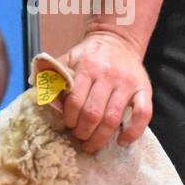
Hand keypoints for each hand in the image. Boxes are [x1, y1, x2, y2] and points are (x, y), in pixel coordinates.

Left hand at [56, 30, 152, 152]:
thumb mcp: (69, 58)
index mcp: (88, 68)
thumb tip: (40, 93)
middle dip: (83, 132)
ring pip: (113, 118)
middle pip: (93, 114)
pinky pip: (143, 114)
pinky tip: (122, 141)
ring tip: (93, 144)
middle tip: (79, 137)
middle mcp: (109, 75)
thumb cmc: (90, 55)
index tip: (68, 125)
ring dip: (100, 137)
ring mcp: (128, 84)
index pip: (75, 101)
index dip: (69, 119)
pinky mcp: (145, 89)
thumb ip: (54, 74)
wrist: (118, 39)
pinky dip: (133, 132)